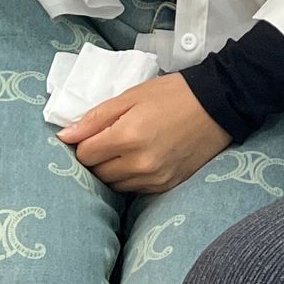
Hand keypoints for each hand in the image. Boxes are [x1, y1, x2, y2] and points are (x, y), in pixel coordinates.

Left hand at [59, 74, 230, 193]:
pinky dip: (130, 176)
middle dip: (96, 158)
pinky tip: (138, 159)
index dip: (83, 143)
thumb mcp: (131, 96)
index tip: (92, 133)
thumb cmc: (173, 94)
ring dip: (112, 169)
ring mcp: (154, 178)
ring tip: (123, 149)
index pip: (85, 154)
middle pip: (97, 173)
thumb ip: (96, 118)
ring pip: (114, 185)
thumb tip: (65, 136)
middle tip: (107, 139)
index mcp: (128, 136)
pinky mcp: (166, 186)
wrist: (218, 105)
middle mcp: (140, 163)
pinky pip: (134, 189)